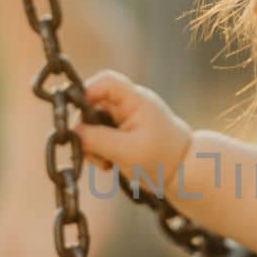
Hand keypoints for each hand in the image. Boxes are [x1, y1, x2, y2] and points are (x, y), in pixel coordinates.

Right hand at [74, 69, 192, 191]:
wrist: (184, 174)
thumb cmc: (162, 159)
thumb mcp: (126, 151)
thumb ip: (97, 139)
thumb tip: (71, 131)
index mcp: (135, 100)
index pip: (106, 81)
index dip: (86, 91)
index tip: (76, 113)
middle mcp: (129, 105)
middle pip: (93, 104)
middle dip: (86, 128)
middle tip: (87, 150)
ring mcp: (125, 120)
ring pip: (93, 123)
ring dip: (91, 144)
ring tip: (102, 163)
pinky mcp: (122, 135)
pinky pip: (99, 137)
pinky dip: (98, 151)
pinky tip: (106, 166)